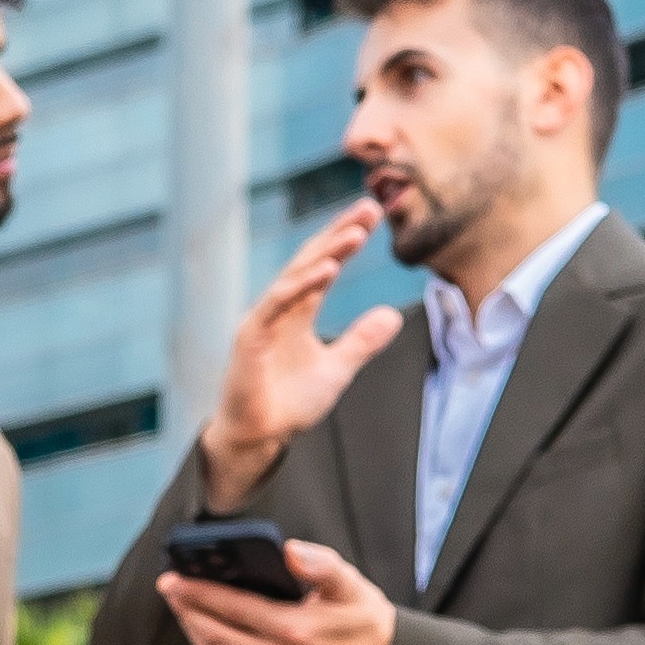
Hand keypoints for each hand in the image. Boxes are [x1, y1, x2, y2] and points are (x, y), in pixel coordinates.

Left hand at [163, 541, 401, 644]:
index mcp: (294, 629)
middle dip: (187, 610)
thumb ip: (322, 565)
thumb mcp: (351, 584)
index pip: (234, 608)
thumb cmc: (366, 621)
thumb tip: (289, 550)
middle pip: (216, 635)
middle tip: (169, 588)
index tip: (174, 578)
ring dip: (194, 633)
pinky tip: (203, 634)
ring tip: (182, 608)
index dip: (199, 592)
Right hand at [192, 202, 406, 490]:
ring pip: (297, 275)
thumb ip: (362, 341)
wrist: (258, 438)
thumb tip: (393, 315)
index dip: (346, 239)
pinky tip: (327, 269)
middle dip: (340, 232)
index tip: (373, 215)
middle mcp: (279, 306)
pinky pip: (278, 302)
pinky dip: (302, 284)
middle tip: (369, 207)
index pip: (324, 264)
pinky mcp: (251, 335)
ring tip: (356, 234)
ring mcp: (264, 318)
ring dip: (326, 252)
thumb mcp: (337, 369)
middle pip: (312, 259)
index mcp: (297, 310)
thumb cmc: (287, 404)